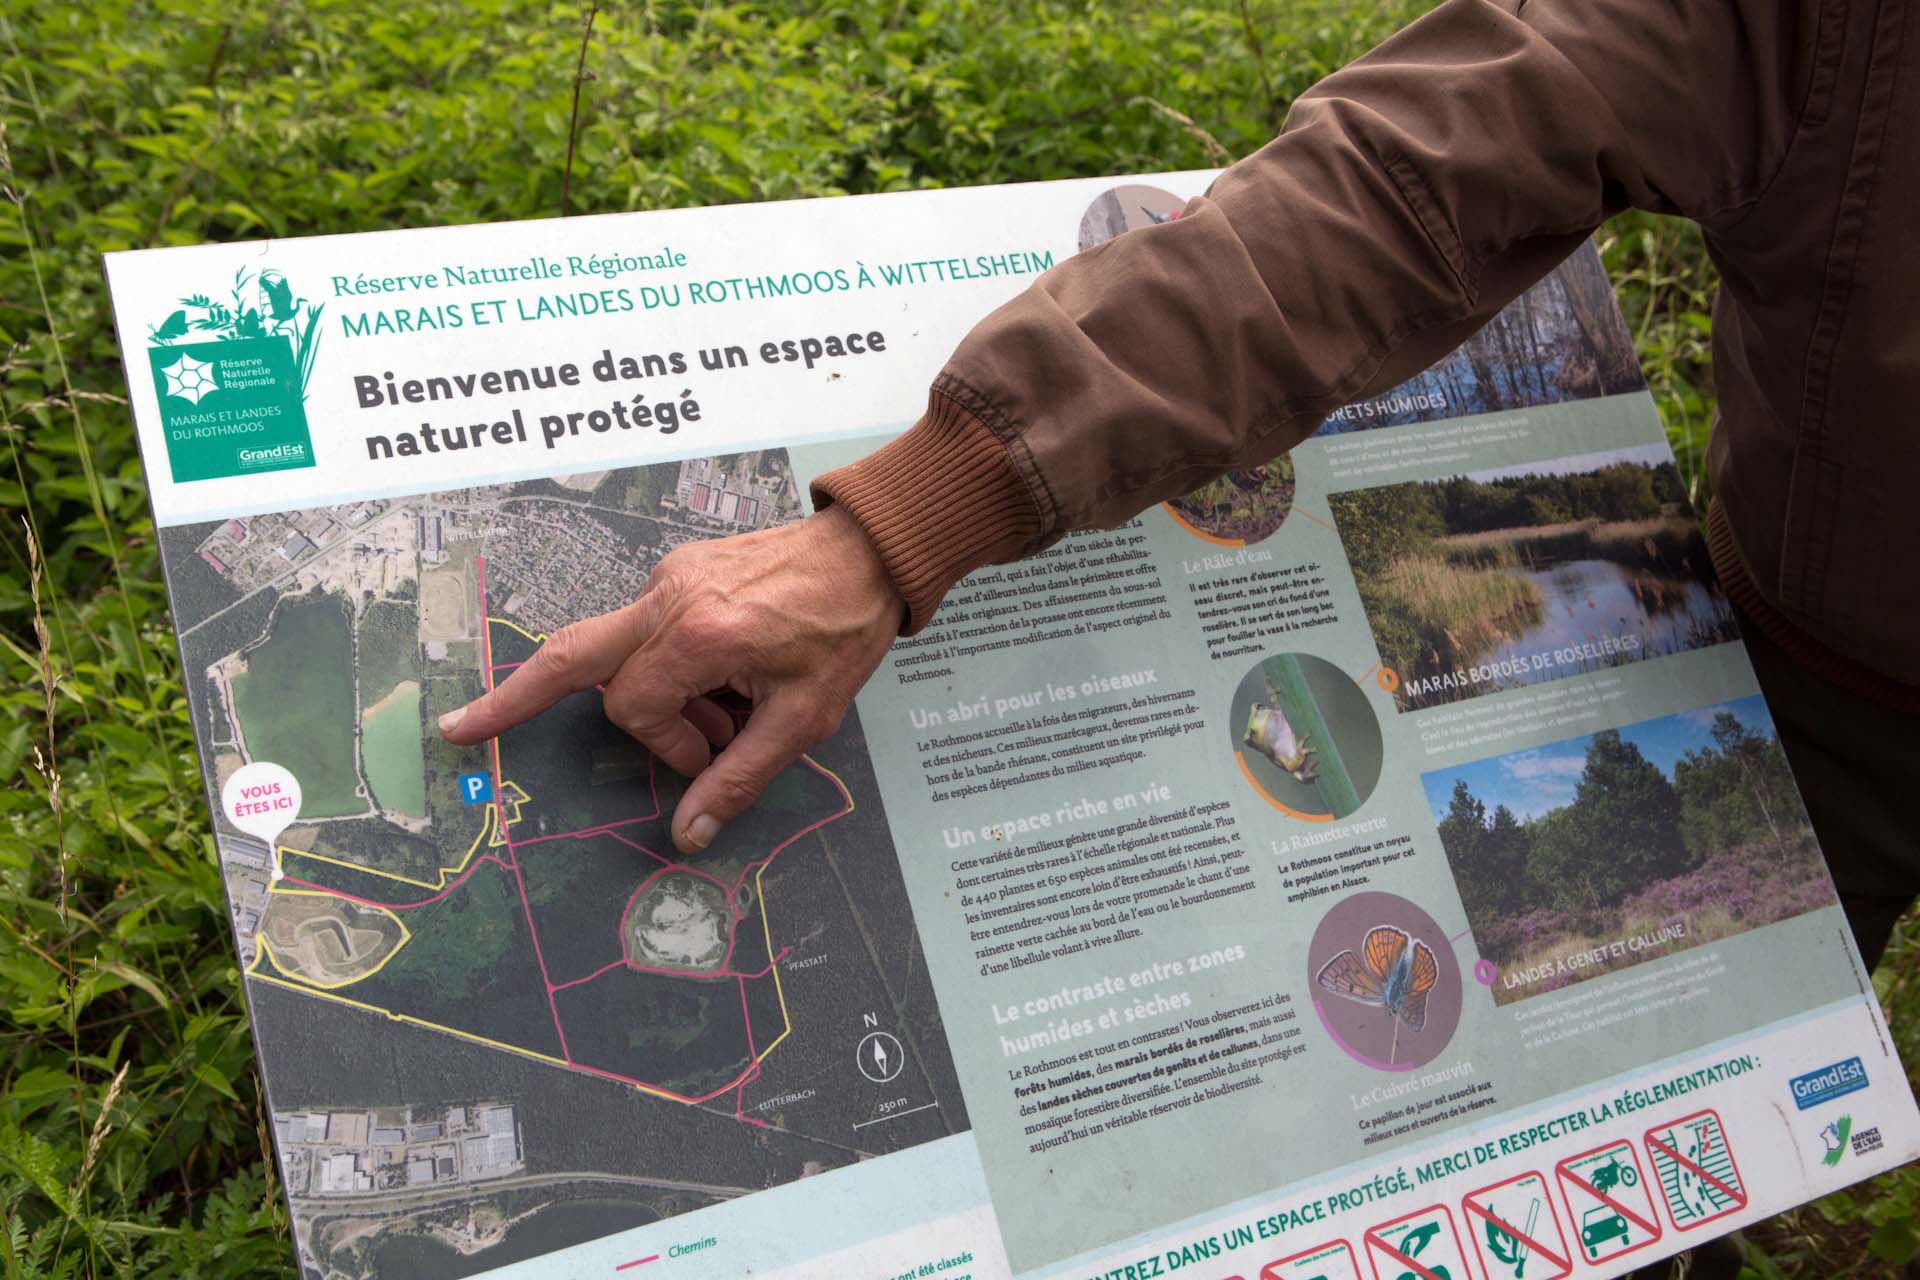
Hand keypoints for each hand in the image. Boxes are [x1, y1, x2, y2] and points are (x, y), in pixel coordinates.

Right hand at [438, 504, 901, 852]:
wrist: (871, 550)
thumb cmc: (844, 630)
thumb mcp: (804, 717)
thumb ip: (739, 777)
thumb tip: (688, 835)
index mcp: (698, 633)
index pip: (632, 708)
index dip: (665, 744)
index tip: (709, 752)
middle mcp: (669, 597)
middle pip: (567, 656)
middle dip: (511, 696)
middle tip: (462, 728)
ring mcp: (669, 575)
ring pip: (615, 648)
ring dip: (649, 689)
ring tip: (724, 705)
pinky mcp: (679, 568)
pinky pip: (646, 626)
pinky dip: (667, 662)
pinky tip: (724, 675)